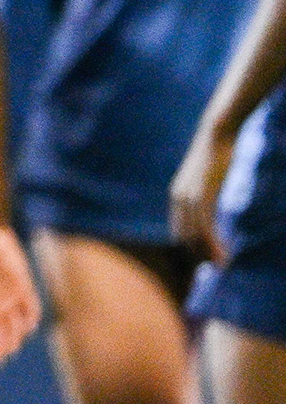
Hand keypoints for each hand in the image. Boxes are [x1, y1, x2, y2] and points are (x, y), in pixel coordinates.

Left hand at [171, 122, 237, 265]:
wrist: (217, 133)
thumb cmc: (218, 155)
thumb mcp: (207, 179)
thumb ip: (206, 196)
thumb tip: (217, 213)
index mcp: (178, 197)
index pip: (181, 232)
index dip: (193, 249)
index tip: (207, 263)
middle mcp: (179, 199)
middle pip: (187, 237)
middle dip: (200, 255)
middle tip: (218, 271)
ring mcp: (190, 197)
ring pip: (197, 235)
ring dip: (210, 253)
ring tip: (224, 268)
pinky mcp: (203, 194)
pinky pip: (207, 225)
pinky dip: (215, 242)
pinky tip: (226, 253)